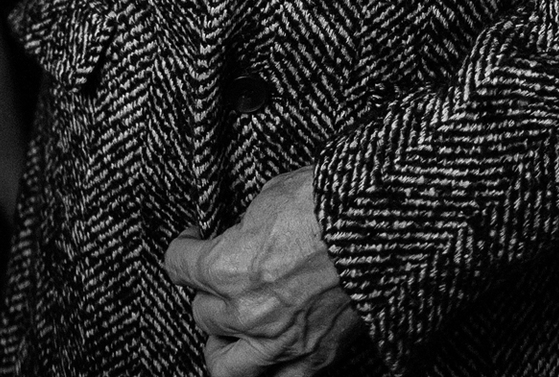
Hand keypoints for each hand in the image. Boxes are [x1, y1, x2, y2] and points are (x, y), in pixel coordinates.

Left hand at [163, 166, 362, 373]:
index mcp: (228, 267)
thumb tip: (233, 240)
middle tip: (215, 279)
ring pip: (224, 366)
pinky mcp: (314, 359)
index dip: (182, 248)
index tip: (189, 242)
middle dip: (207, 292)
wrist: (380, 224)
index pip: (178, 266)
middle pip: (202, 315)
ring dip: (223, 344)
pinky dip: (266, 365)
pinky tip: (267, 345)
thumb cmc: (328, 201)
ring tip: (229, 328)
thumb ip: (241, 231)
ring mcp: (281, 343)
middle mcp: (248, 313)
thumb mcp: (268, 198)